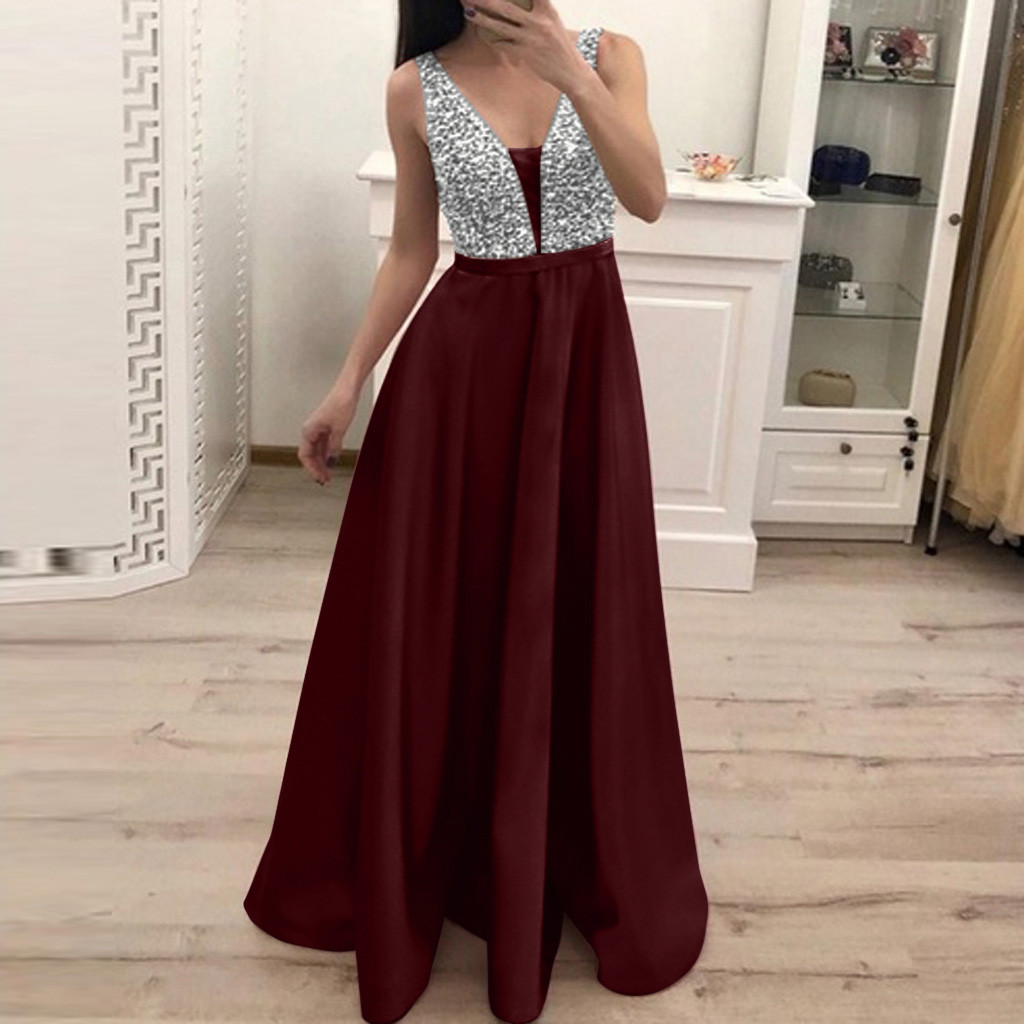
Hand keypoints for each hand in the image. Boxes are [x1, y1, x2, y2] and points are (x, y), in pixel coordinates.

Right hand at [298, 383, 359, 484]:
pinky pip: (323, 445)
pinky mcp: (325, 427)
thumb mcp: (339, 430)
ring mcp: (317, 429)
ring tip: (328, 475)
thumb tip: (331, 462)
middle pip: (309, 455)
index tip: (320, 479)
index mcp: (308, 431)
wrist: (347, 390)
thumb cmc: (341, 405)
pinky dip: (326, 455)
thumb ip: (334, 447)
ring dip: (321, 463)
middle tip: (325, 481)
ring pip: (316, 451)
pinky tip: (331, 462)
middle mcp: (310, 431)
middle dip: (316, 468)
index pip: (305, 456)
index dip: (312, 469)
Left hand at [462, 0, 590, 93]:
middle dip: (485, 0)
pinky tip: (481, 34)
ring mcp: (531, 38)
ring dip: (481, 18)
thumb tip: (521, 1)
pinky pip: (503, 44)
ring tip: (468, 12)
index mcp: (547, 9)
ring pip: (500, 26)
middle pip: (506, 7)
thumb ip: (538, 9)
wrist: (571, 71)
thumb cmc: (560, 46)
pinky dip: (491, 39)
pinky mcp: (526, 54)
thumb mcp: (553, 21)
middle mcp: (538, 21)